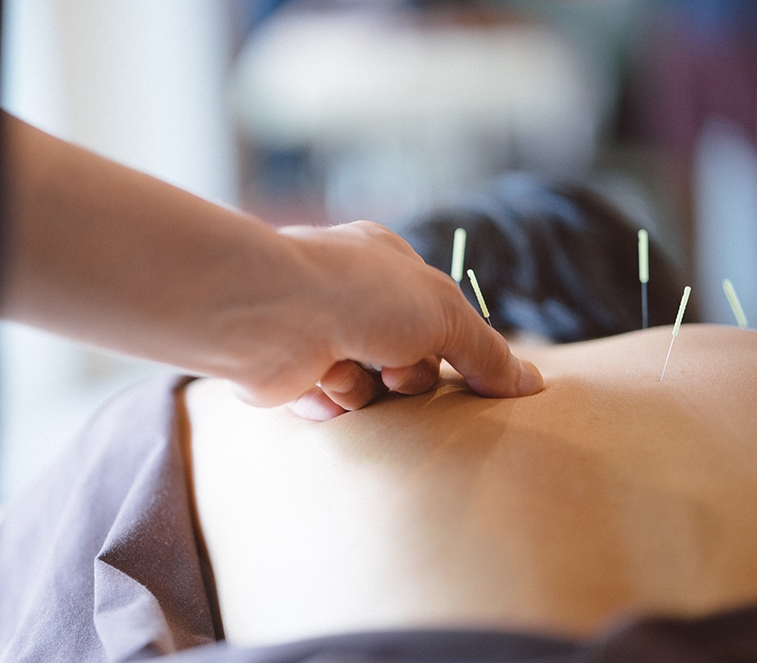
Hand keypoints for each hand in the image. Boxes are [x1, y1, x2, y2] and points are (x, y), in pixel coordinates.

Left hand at [241, 221, 542, 419]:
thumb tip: (530, 384)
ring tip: (346, 371)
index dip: (451, 347)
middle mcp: (350, 296)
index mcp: (386, 264)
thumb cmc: (359, 294)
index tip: (469, 376)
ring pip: (369, 388)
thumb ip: (486, 353)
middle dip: (407, 375)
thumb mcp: (444, 313)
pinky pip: (330, 406)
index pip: (436, 315)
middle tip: (396, 372)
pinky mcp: (290, 372)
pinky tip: (318, 383)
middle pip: (405, 359)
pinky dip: (330, 402)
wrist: (271, 313)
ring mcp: (318, 334)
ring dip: (366, 390)